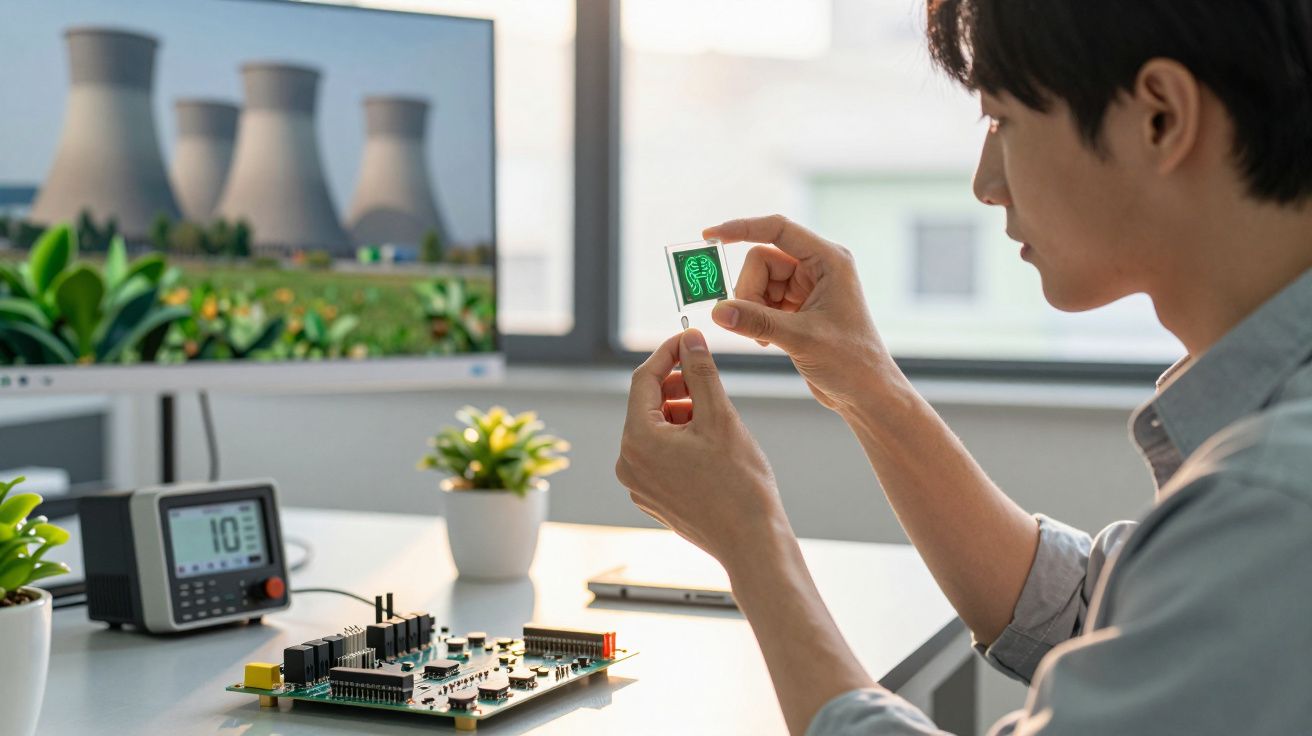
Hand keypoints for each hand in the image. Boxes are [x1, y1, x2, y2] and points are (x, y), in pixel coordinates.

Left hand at [616, 329, 788, 564]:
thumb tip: (690, 339)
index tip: (689, 339)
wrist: (752, 543)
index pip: (643, 379)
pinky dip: (681, 440)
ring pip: (655, 430)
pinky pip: (660, 455)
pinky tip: (711, 446)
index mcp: (639, 440)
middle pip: (647, 405)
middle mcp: (629, 464)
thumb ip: (700, 372)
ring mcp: (639, 484)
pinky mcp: (653, 498)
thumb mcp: (720, 417)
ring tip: (716, 419)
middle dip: (677, 386)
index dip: (667, 353)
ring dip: (681, 413)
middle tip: (708, 379)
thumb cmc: (740, 485)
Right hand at [703, 215, 903, 413]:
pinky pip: (762, 300)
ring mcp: (807, 287)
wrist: (866, 393)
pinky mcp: (798, 307)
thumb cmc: (851, 362)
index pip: (777, 229)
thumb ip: (757, 321)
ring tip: (766, 338)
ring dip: (752, 309)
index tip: (710, 235)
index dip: (742, 228)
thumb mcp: (801, 339)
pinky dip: (757, 319)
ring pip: (758, 283)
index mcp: (828, 260)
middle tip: (753, 324)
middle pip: (761, 261)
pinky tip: (769, 342)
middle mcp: (818, 267)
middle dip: (749, 292)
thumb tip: (718, 311)